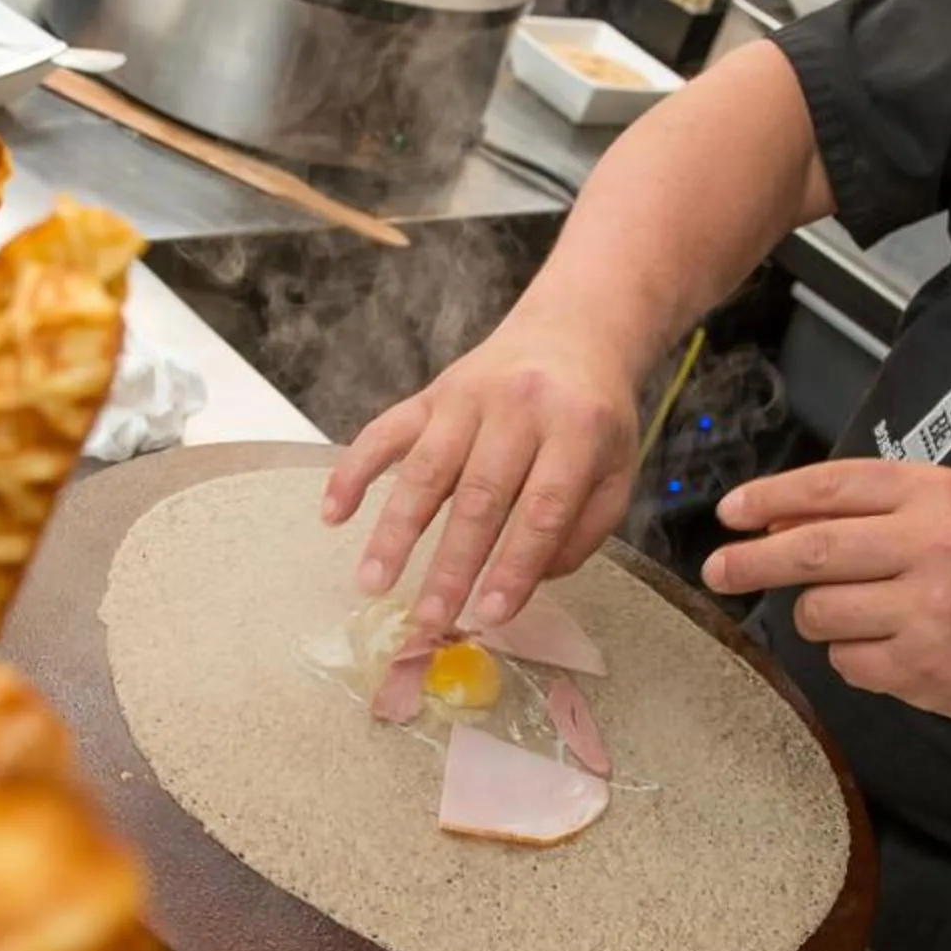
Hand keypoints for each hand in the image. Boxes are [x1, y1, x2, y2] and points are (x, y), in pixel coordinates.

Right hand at [321, 319, 643, 637]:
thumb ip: (582, 529)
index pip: (543, 508)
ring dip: (394, 531)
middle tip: (429, 617)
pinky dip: (353, 471)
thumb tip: (528, 580)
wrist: (571, 333)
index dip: (516, 565)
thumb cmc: (592, 417)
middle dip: (451, 563)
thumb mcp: (616, 470)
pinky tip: (333, 514)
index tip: (492, 614)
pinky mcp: (430, 394)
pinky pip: (383, 432)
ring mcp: (467, 396)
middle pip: (479, 495)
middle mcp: (518, 407)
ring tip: (372, 583)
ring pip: (424, 469)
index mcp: (576, 427)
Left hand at [703, 460, 950, 722]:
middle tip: (718, 570)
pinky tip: (891, 646)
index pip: (831, 487)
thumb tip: (776, 519)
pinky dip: (852, 655)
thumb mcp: (950, 513)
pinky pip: (845, 659)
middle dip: (752, 561)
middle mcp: (931, 545)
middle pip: (810, 551)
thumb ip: (871, 509)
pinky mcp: (918, 665)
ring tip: (855, 614)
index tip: (730, 512)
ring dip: (817, 615)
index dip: (769, 498)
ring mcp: (925, 609)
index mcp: (936, 495)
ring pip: (819, 610)